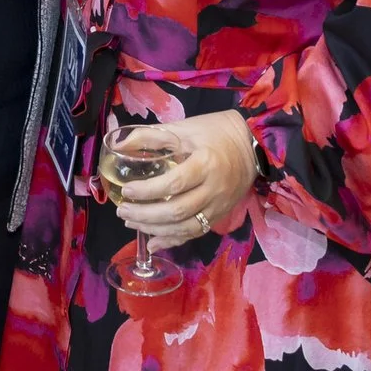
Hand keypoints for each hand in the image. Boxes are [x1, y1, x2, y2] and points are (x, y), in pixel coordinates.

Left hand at [110, 112, 257, 240]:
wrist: (252, 144)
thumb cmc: (215, 132)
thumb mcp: (183, 128)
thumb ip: (150, 136)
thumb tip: (118, 146)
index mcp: (205, 164)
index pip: (174, 184)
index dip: (148, 191)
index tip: (127, 191)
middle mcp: (214, 189)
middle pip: (178, 211)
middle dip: (146, 215)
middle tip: (122, 210)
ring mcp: (219, 206)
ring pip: (186, 228)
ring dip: (155, 230)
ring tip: (131, 223)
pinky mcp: (219, 215)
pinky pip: (195, 233)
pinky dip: (173, 240)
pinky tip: (154, 242)